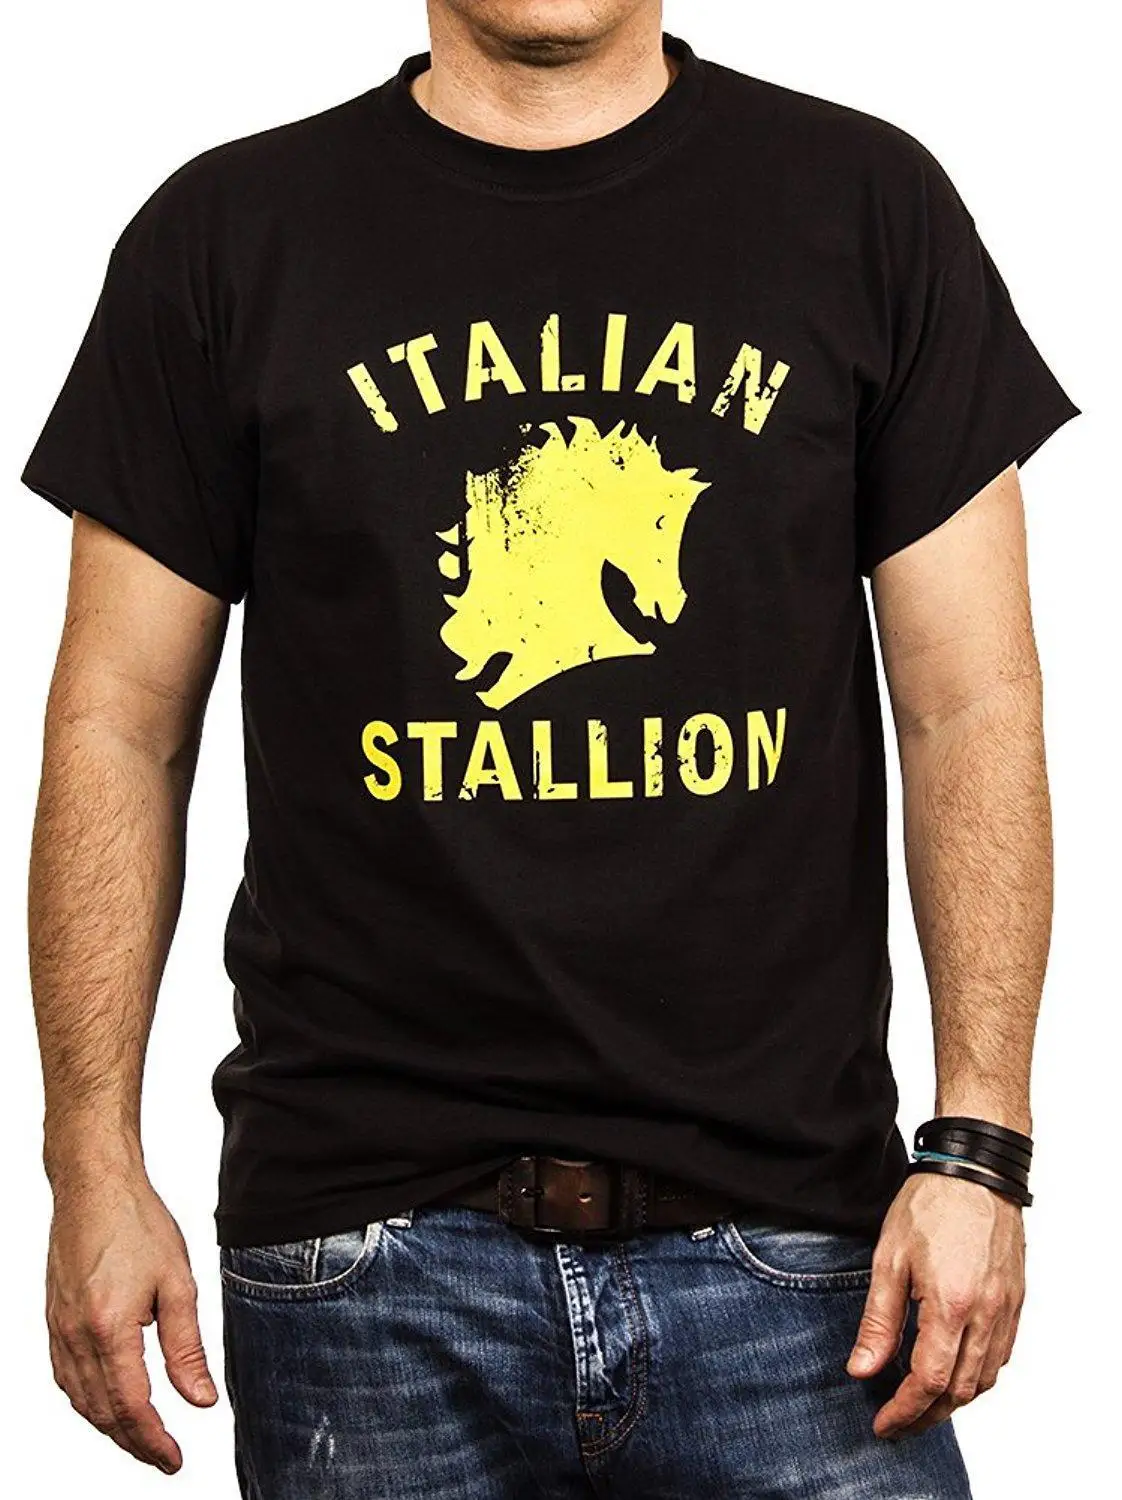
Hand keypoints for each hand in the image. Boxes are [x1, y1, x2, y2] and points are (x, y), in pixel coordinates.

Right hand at [46, 1168, 217, 1472]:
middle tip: (163, 1457)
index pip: (131, 1407)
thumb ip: (186, 1348)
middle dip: (133, 1442)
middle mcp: (76, 1336)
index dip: (153, 1441)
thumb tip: (200, 1400)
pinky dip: (87, 1400)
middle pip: (102, 1412)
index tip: (174, 1460)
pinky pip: (66, 1376)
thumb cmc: (137, 1222)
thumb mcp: (177, 1283)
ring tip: (141, 1437)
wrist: (94, 1185)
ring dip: (109, 1426)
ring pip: (80, 1399)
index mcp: (110, 1329)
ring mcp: (59, 1329)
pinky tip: (107, 1401)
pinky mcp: (54, 1319)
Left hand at [846, 1170, 1024, 1437]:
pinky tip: (955, 1370)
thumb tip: (861, 1370)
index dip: (904, 1411)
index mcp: (950, 1306)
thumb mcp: (889, 1259)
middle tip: (898, 1423)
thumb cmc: (929, 1205)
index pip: (928, 1382)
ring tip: (922, 1403)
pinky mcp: (1016, 1300)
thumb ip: (878, 1321)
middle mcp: (986, 1315)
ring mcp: (1006, 1310)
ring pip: (985, 1379)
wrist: (975, 1170)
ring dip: (954, 1400)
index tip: (883, 1424)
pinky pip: (1001, 1356)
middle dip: (927, 1416)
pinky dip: (978, 1375)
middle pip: (960, 1391)